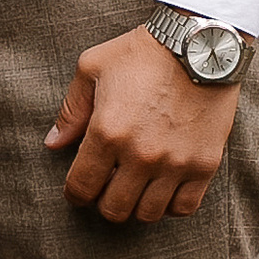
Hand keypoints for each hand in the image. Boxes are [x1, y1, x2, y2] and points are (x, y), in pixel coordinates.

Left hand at [48, 23, 237, 223]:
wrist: (200, 44)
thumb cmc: (142, 53)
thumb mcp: (93, 68)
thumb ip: (71, 110)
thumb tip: (54, 144)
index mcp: (107, 132)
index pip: (81, 188)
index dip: (75, 194)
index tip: (79, 189)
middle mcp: (140, 154)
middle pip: (113, 209)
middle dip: (103, 201)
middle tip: (108, 187)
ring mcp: (175, 162)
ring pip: (148, 214)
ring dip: (137, 205)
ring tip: (136, 187)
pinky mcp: (204, 164)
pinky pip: (184, 208)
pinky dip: (171, 205)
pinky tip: (164, 188)